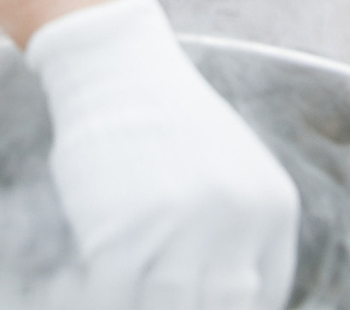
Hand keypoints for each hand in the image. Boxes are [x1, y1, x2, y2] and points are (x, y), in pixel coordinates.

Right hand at [25, 0, 298, 309]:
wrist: (115, 64)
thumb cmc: (163, 118)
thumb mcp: (230, 168)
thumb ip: (238, 228)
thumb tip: (227, 293)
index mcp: (271, 207)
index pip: (264, 297)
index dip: (223, 305)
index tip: (193, 295)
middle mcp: (236, 222)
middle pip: (221, 307)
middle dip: (185, 305)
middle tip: (153, 289)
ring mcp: (180, 230)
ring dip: (138, 300)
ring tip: (115, 283)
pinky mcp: (122, 236)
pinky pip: (113, 300)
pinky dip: (93, 297)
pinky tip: (78, 280)